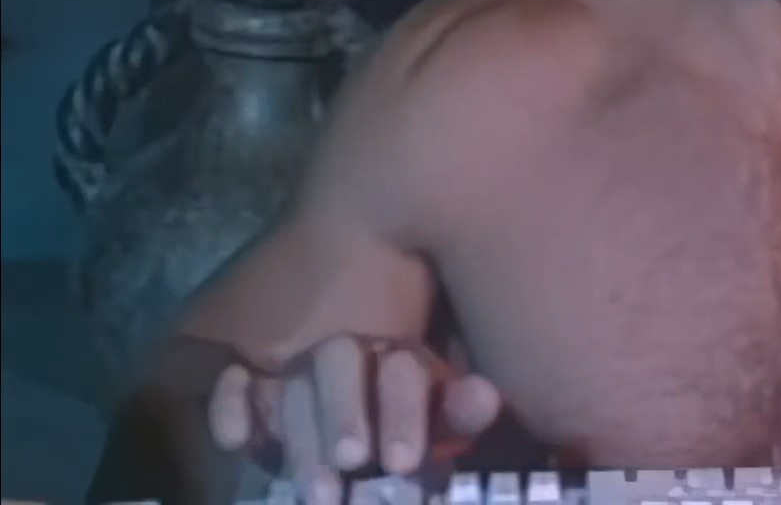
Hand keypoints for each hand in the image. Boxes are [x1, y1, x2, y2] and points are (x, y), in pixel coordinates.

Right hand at [207, 334, 501, 502]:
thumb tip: (485, 397)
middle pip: (338, 362)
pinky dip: (230, 405)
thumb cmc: (416, 427)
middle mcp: (346, 355)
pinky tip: (234, 439)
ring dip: (299, 434)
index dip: (401, 412)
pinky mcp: (253, 388)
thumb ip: (462, 411)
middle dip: (343, 413)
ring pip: (290, 384)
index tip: (402, 462)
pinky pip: (233, 384)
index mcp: (398, 358)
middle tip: (353, 460)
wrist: (370, 430)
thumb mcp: (445, 421)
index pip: (400, 369)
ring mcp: (296, 370)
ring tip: (318, 490)